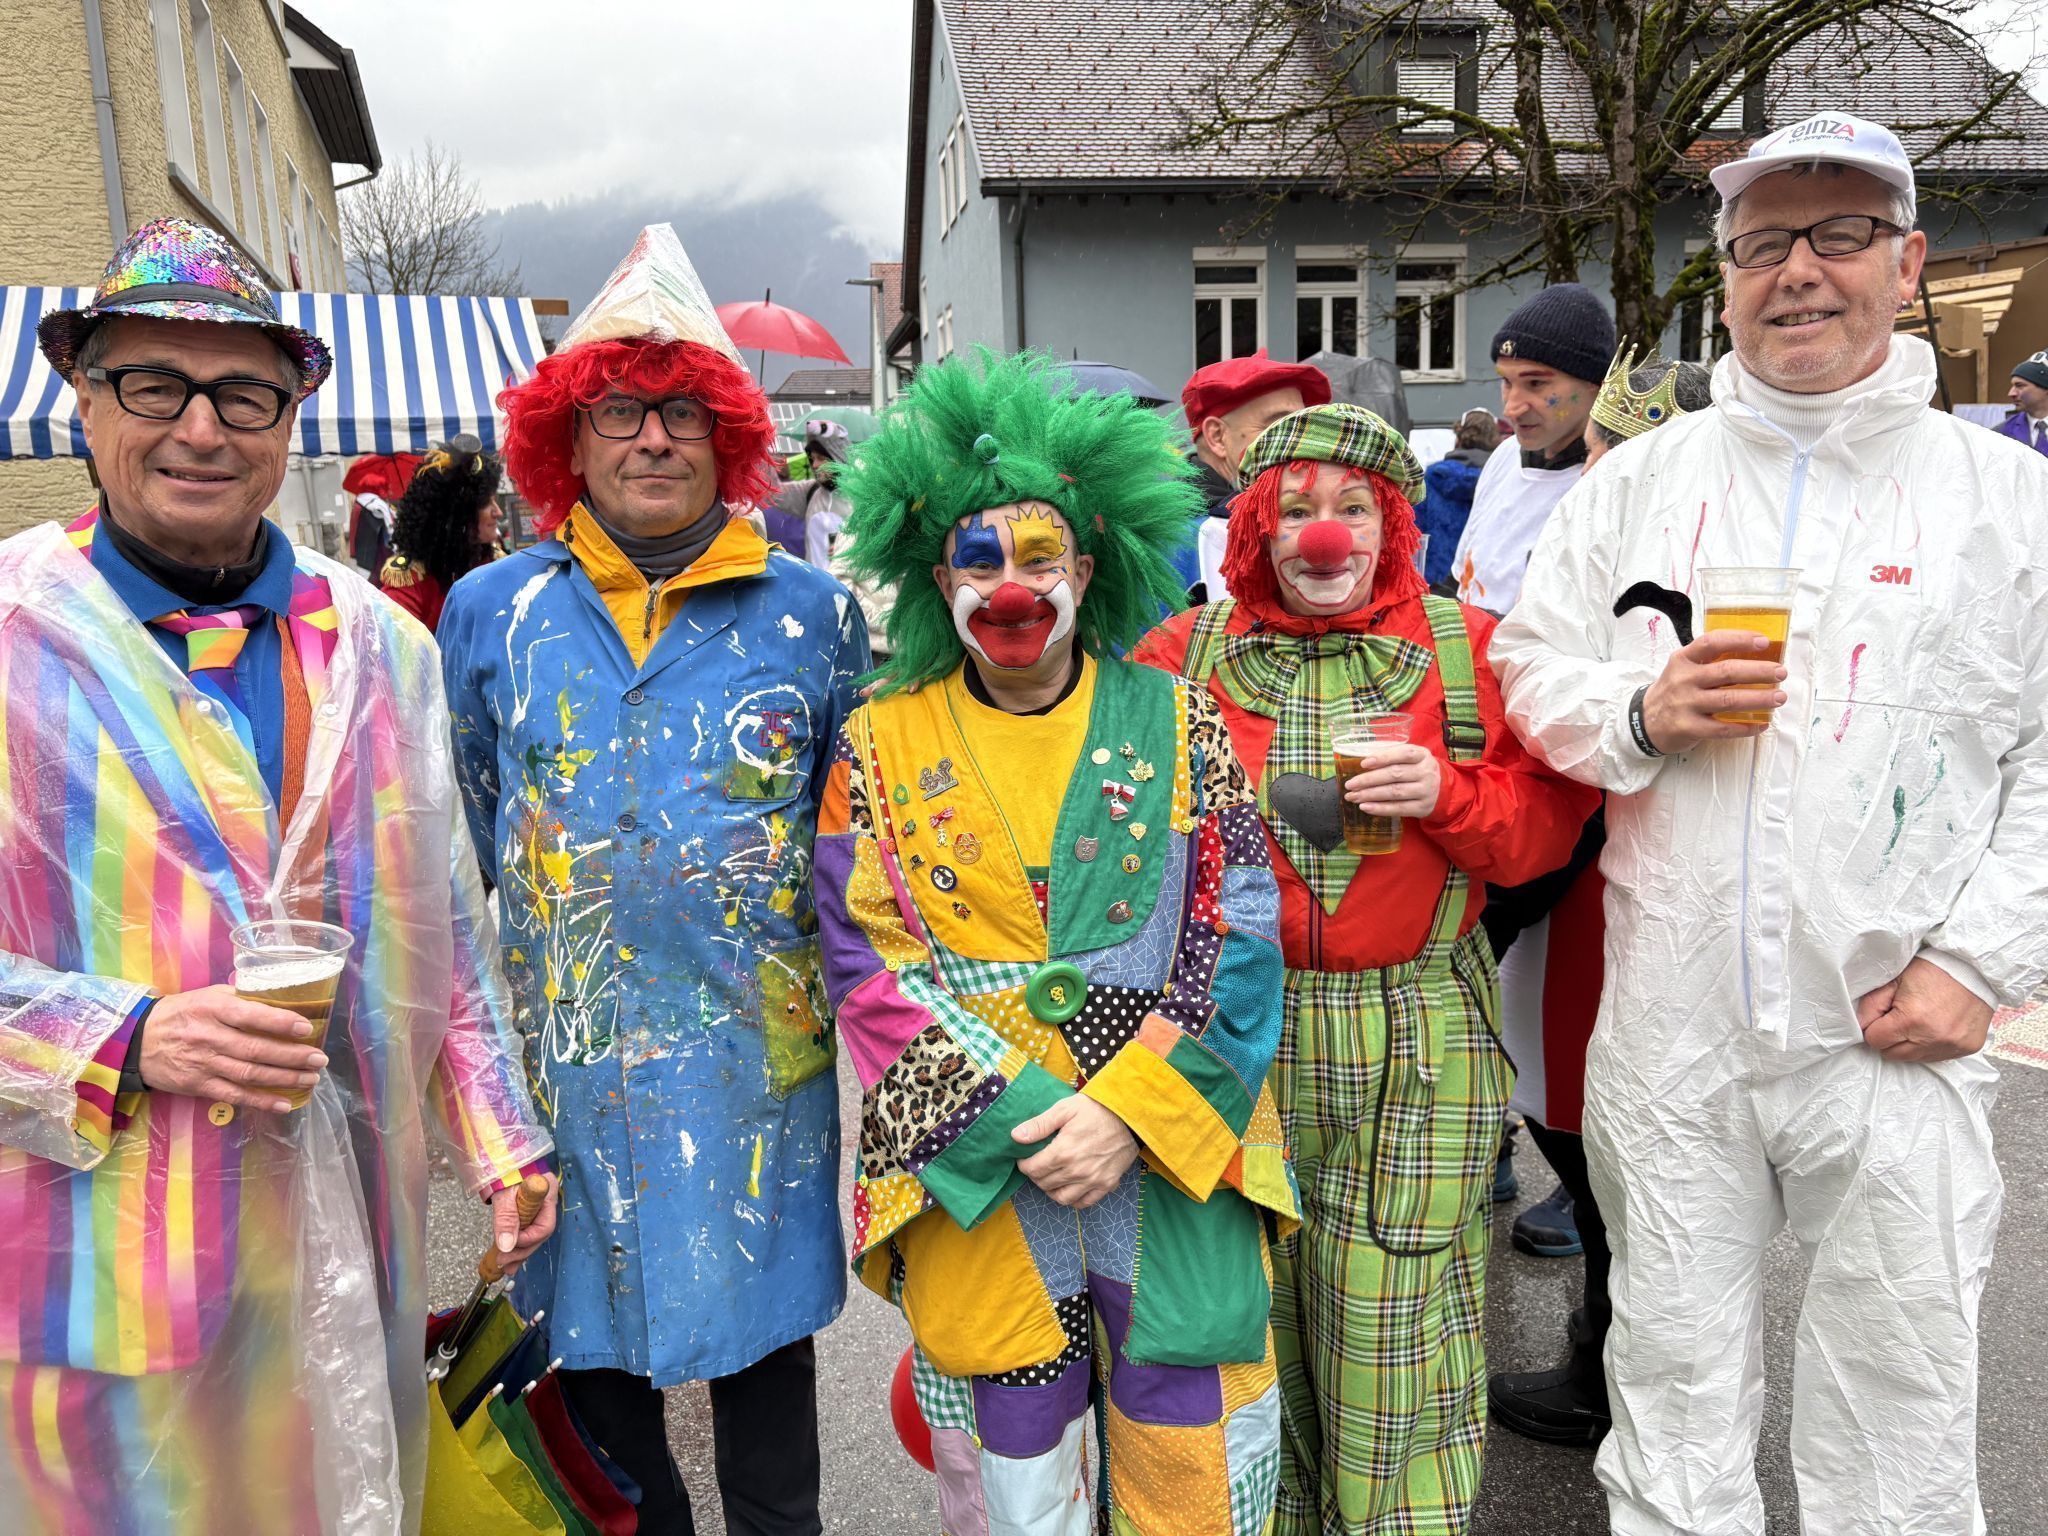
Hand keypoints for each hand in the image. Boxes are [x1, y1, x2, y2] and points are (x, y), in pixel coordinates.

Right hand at [138, 984, 326, 1112]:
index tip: (306, 1028)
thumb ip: (240, 998)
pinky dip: (261, 1101)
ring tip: (311, 1079)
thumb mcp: (207, 996)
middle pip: (256, 1050)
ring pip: (250, 1074)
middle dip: (292, 1056)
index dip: (280, 1023)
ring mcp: (204, 1064)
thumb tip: (278, 996)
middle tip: (319, 1059)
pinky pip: (234, 1096)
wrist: (137, 1041)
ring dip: (284, 1079)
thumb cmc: (181, 1013)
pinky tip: (284, 1104)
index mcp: (212, 1010)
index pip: (251, 1016)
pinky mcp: (199, 1086)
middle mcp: (209, 1037)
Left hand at [489, 1173, 559, 1276]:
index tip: (508, 1245)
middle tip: (503, 1262)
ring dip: (518, 1251)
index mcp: (547, 1192)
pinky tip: (508, 1257)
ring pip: (532, 1233)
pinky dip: (516, 1243)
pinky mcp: (526, 1208)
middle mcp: (545, 1200)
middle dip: (521, 1250)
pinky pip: (525, 1229)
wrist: (496, 1151)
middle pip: (539, 1233)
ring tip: (505, 1266)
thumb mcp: (504, 1193)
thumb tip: (507, 1245)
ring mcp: (537, 1204)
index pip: (545, 1226)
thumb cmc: (503, 1166)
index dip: (527, 1239)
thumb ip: (506, 1218)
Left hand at [1013, 1094, 1137, 1208]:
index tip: (1025, 1158)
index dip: (1024, 1164)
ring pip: (1061, 1198)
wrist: (1129, 1116)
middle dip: (1036, 1175)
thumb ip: (1039, 1125)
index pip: (1033, 1169)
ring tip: (1051, 1177)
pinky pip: (1084, 1202)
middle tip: (1037, 1164)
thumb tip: (1016, 1136)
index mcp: (1063, 1152)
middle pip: (1044, 1184)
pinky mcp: (1107, 1184)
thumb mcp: (1065, 1109)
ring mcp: (1093, 1180)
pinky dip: (1073, 1199)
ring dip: (1051, 1190)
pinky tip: (1070, 1187)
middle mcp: (1076, 1171)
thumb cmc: (1096, 1109)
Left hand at [1344, 744, 1440, 818]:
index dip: (1383, 758)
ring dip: (1370, 795)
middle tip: (1350, 784)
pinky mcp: (1422, 808)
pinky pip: (1398, 809)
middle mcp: (1426, 772)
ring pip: (1395, 793)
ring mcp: (1426, 791)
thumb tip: (1363, 762)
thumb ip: (1392, 756)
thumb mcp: (1412, 758)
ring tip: (1352, 796)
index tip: (1363, 764)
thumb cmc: (1417, 769)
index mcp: (1422, 755)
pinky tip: (1365, 807)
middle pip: (1395, 775)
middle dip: (1369, 780)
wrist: (1442, 790)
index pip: (1403, 754)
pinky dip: (1380, 809)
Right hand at [1640, 631, 1786, 753]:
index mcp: (1684, 659)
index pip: (1712, 642)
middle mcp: (1684, 680)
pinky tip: (1761, 724)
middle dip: (1759, 671)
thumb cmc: (1673, 691)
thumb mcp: (1683, 668)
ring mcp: (1685, 704)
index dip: (1740, 640)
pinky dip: (1745, 727)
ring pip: (1729, 700)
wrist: (1644, 721)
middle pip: (1727, 672)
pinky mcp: (1688, 728)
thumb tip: (1756, 656)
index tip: (1763, 642)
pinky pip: (1722, 728)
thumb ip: (1710, 661)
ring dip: (1759, 699)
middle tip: (1780, 673)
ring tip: (1779, 697)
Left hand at [1857, 958, 1993, 1061]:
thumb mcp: (1894, 980)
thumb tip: (1860, 1027)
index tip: (1883, 1016)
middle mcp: (1933, 1038)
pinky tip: (1935, 1026)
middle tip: (1899, 1017)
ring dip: (1910, 1044)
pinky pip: (1937, 1057)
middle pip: (1892, 1054)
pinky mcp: (1966, 1049)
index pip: (1875, 1041)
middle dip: (1890, 1038)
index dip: (1874, 1028)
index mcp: (1911, 1020)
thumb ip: (1871, 1006)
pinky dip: (1930, 1046)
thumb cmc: (1931, 971)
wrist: (1974, 968)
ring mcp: (1951, 1046)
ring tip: (1919, 1020)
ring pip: (1914, 1059)